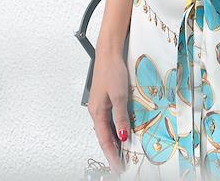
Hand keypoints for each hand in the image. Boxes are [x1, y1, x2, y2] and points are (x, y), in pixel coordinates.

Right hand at [87, 50, 130, 175]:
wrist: (108, 53)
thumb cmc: (111, 71)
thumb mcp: (119, 96)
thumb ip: (121, 117)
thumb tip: (123, 136)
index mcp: (97, 112)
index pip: (104, 140)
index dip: (112, 155)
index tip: (118, 167)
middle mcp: (96, 111)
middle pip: (104, 136)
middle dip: (112, 151)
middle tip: (121, 163)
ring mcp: (100, 105)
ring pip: (107, 128)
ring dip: (114, 140)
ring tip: (123, 152)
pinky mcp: (105, 99)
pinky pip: (109, 119)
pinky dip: (116, 128)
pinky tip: (122, 130)